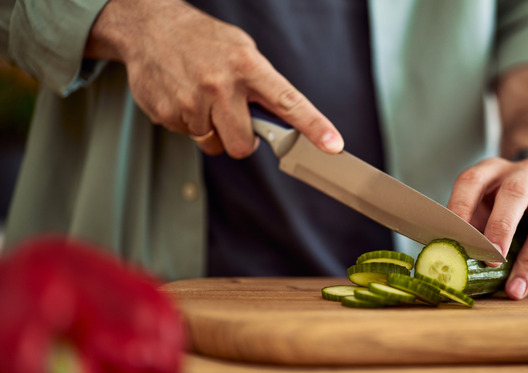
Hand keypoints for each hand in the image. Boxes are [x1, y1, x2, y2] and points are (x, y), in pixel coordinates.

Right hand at [84, 0, 342, 157]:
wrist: (149, 27)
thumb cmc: (202, 41)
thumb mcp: (242, 50)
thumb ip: (262, 85)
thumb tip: (283, 120)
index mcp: (247, 67)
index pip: (289, 103)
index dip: (314, 127)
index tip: (333, 145)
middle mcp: (221, 86)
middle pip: (243, 145)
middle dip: (241, 139)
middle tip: (233, 118)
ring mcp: (192, 102)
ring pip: (214, 144)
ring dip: (213, 130)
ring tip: (203, 99)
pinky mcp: (168, 114)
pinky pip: (189, 137)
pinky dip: (189, 123)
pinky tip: (184, 97)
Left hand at [447, 157, 527, 299]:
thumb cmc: (501, 205)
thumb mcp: (481, 207)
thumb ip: (468, 227)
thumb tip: (450, 260)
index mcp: (494, 169)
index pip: (473, 180)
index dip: (461, 207)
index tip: (456, 237)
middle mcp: (527, 173)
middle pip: (514, 194)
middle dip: (501, 229)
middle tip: (491, 262)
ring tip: (514, 289)